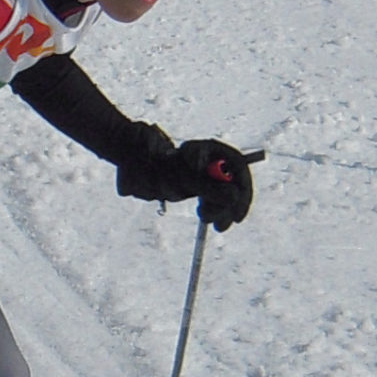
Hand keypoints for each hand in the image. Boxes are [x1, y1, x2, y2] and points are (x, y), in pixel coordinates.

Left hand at [116, 132, 254, 227]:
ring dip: (219, 210)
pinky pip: (213, 199)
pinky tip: (203, 215)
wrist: (133, 163)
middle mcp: (212, 159)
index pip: (239, 168)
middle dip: (230, 206)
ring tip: (203, 218)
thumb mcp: (184, 179)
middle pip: (234, 183)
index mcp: (211, 150)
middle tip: (220, 226)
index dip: (243, 192)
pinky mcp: (198, 183)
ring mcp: (205, 171)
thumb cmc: (156, 166)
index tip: (237, 215)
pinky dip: (212, 209)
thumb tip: (234, 198)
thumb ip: (208, 188)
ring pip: (223, 194)